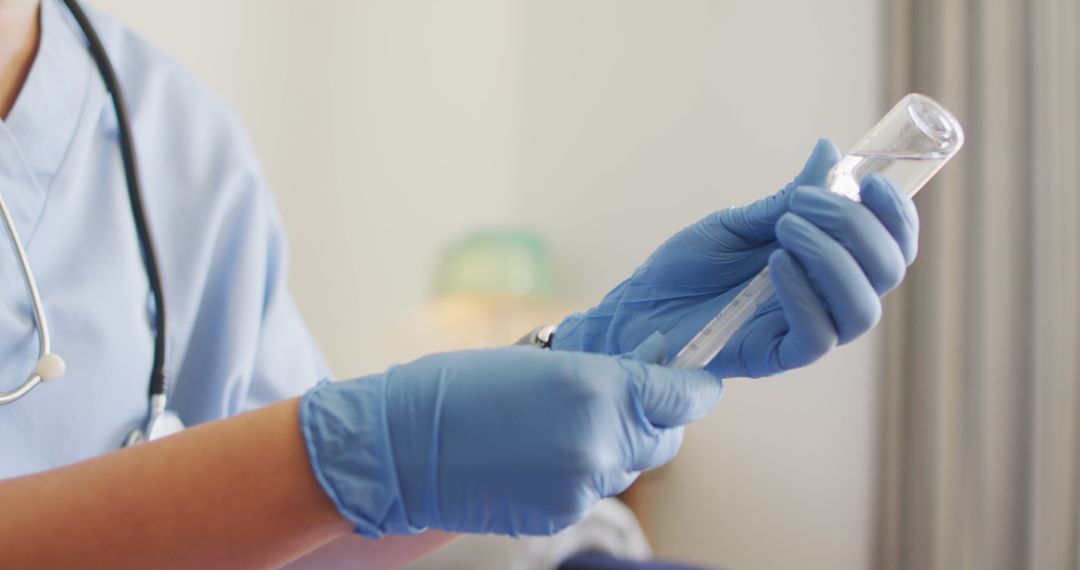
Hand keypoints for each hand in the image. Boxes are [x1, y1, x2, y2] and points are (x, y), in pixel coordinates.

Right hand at [300, 333, 718, 537]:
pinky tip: (540, 454)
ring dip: (613, 447)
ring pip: (627, 467)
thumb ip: (600, 366)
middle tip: (627, 399)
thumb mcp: (537, 357)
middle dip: (654, 420)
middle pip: (665, 440)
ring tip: (564, 425)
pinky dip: (580, 473)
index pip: (684, 396)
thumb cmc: (458, 388)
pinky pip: (591, 491)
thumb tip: (646, 363)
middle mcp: (601, 443)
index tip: (694, 380)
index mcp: (599, 389)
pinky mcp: (560, 515)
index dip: (694, 387)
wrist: (401, 448)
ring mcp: (582, 487)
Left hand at [553, 139, 918, 377]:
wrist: (640, 304)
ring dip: (834, 259)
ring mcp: (804, 329)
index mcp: (828, 263)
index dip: (897, 217)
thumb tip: (830, 151)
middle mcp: (826, 298)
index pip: (891, 248)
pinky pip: (817, 338)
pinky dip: (805, 296)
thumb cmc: (687, 266)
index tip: (873, 183)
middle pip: (885, 274)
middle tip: (804, 202)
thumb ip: (787, 199)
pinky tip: (775, 264)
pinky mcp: (777, 357)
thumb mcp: (738, 223)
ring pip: (862, 311)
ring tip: (786, 228)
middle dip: (857, 228)